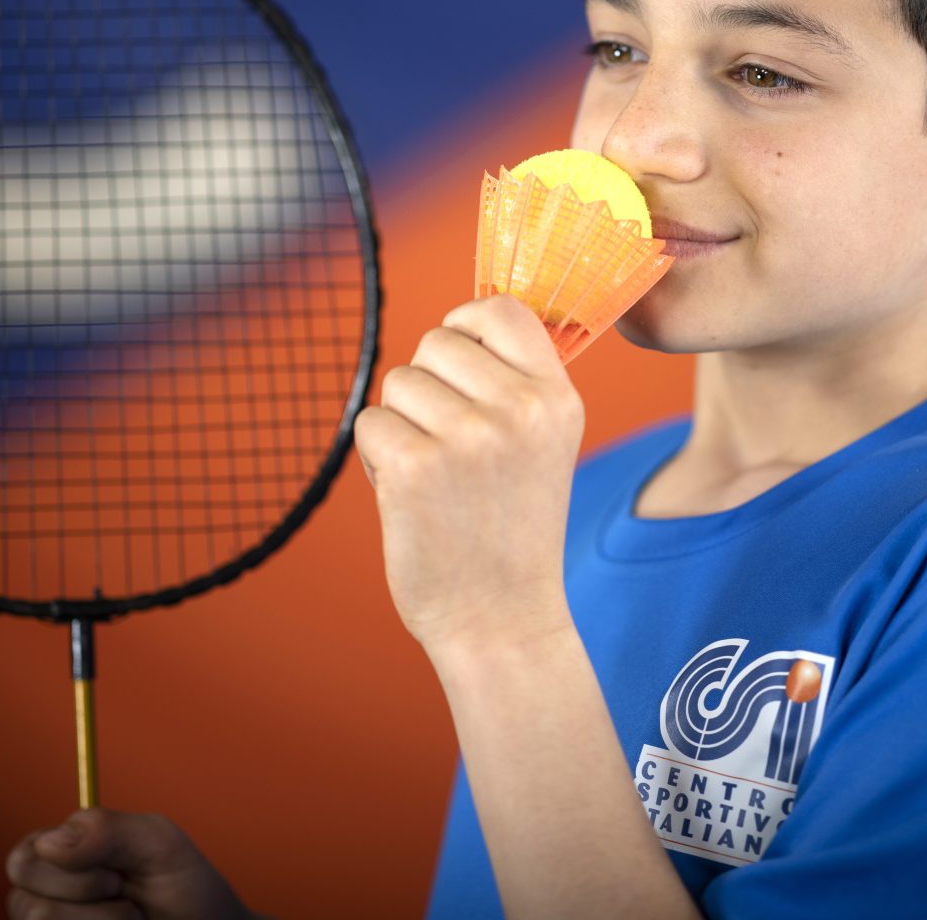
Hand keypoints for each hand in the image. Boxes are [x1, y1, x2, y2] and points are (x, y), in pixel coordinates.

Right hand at [5, 808, 256, 919]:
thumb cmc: (186, 890)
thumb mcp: (158, 843)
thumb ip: (106, 829)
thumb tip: (47, 842)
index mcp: (62, 857)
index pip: (23, 859)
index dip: (70, 870)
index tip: (117, 875)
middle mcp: (49, 898)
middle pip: (23, 902)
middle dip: (86, 900)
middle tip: (127, 900)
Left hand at [354, 294, 585, 656]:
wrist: (500, 618)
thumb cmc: (511, 528)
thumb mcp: (544, 445)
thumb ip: (515, 382)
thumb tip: (463, 319)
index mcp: (557, 399)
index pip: (502, 308)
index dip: (466, 321)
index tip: (458, 356)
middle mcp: (518, 410)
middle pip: (436, 342)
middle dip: (428, 384)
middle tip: (449, 444)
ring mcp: (466, 437)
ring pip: (398, 383)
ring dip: (401, 423)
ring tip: (434, 475)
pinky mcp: (414, 467)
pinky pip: (369, 423)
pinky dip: (376, 456)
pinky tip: (409, 495)